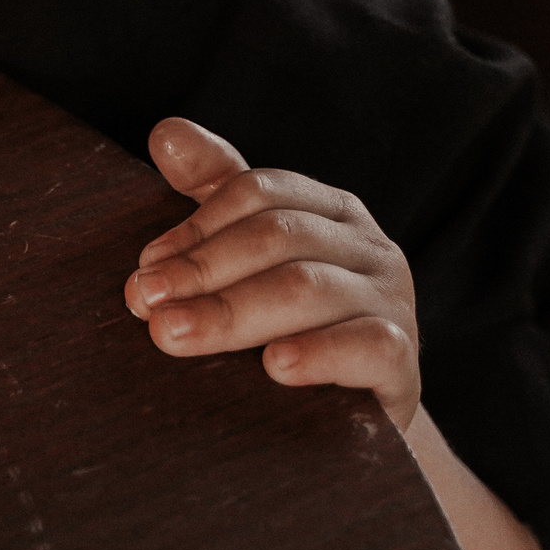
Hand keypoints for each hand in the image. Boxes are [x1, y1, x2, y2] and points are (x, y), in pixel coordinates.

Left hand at [122, 117, 420, 429]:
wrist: (351, 416)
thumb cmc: (289, 326)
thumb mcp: (250, 255)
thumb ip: (213, 192)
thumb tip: (166, 133)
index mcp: (330, 211)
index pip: (259, 192)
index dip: (197, 224)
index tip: (145, 264)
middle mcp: (370, 246)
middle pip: (278, 237)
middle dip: (202, 268)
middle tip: (144, 301)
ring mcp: (393, 303)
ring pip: (309, 288)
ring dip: (232, 311)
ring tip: (173, 333)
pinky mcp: (405, 363)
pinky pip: (370, 346)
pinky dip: (319, 353)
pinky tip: (273, 367)